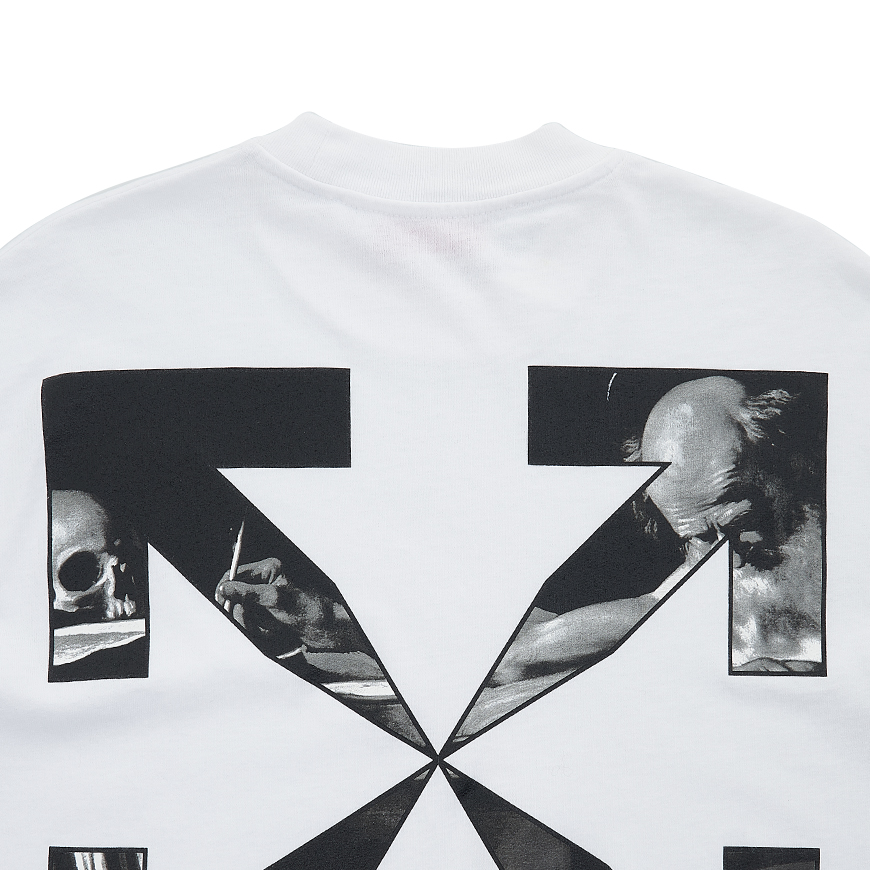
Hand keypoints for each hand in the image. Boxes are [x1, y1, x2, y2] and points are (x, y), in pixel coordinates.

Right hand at [215, 557, 351, 651]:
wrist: (327, 630)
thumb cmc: (306, 609)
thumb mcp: (274, 600)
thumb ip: (247, 593)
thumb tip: (224, 588)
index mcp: (268, 569)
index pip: (235, 574)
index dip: (226, 590)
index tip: (224, 605)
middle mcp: (265, 582)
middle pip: (236, 596)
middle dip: (244, 613)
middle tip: (252, 621)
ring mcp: (266, 600)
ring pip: (243, 613)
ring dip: (254, 624)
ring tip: (272, 628)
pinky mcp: (269, 615)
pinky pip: (253, 624)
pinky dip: (261, 630)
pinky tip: (275, 632)